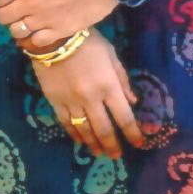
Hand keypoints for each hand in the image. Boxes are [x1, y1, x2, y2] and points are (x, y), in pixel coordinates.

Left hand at [0, 0, 115, 47]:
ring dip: (18, 26)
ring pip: (16, 32)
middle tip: (16, 8)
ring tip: (27, 20)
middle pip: (2, 17)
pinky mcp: (58, 32)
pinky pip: (36, 43)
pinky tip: (40, 30)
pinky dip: (34, 38)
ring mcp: (43, 21)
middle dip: (5, 12)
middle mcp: (30, 5)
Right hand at [25, 25, 144, 159]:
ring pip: (85, 130)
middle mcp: (92, 98)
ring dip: (94, 144)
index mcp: (108, 85)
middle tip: (117, 157)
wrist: (53, 37)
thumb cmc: (88, 41)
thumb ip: (122, 80)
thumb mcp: (111, 55)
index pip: (124, 116)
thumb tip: (133, 102)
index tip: (139, 143)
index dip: (133, 132)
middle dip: (112, 145)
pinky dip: (74, 134)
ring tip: (100, 154)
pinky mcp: (55, 102)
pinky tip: (80, 141)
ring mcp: (72, 102)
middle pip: (104, 128)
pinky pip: (66, 123)